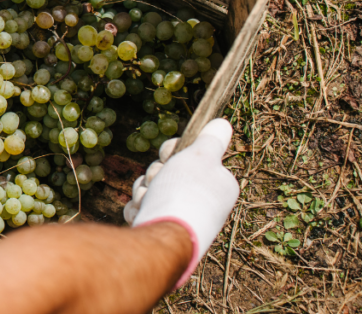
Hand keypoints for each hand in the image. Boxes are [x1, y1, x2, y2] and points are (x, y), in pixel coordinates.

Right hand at [124, 118, 238, 287]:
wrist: (164, 238)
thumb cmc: (185, 194)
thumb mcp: (201, 156)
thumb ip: (212, 140)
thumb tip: (223, 124)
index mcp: (217, 185)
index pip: (190, 156)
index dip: (173, 150)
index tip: (168, 153)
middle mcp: (201, 203)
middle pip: (167, 172)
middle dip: (155, 173)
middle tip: (158, 180)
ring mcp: (179, 219)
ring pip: (151, 190)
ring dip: (144, 191)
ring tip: (148, 201)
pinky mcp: (159, 232)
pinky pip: (142, 210)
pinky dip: (138, 210)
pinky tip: (142, 214)